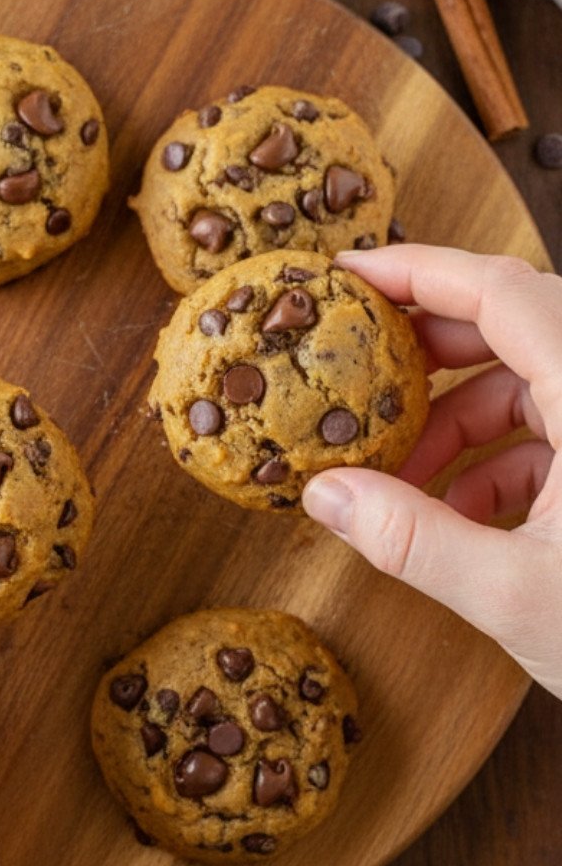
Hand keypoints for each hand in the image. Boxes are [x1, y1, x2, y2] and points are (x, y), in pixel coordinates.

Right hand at [302, 246, 561, 698]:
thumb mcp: (515, 595)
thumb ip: (411, 539)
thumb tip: (326, 496)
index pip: (500, 290)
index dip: (418, 270)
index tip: (348, 273)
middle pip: (515, 326)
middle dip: (428, 355)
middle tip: (355, 378)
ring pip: (533, 384)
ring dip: (459, 424)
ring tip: (397, 481)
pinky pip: (559, 432)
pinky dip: (502, 463)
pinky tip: (457, 519)